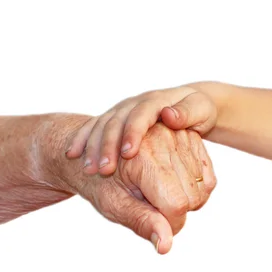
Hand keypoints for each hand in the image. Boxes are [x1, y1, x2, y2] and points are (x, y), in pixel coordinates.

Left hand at [44, 121, 216, 253]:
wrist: (97, 149)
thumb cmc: (102, 180)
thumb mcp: (114, 204)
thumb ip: (142, 223)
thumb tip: (166, 246)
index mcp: (143, 159)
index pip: (176, 205)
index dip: (167, 224)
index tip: (150, 220)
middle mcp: (166, 141)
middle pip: (192, 198)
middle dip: (176, 211)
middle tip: (150, 203)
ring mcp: (180, 137)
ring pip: (203, 189)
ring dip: (186, 200)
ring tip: (158, 191)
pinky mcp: (191, 138)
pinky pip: (208, 178)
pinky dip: (196, 189)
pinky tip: (174, 185)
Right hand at [65, 85, 217, 175]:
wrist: (189, 103)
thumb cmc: (198, 110)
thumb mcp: (200, 109)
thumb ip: (186, 114)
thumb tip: (169, 115)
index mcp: (155, 101)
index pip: (141, 115)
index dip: (133, 133)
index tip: (128, 153)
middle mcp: (135, 104)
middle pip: (115, 121)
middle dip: (107, 145)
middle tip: (103, 169)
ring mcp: (122, 110)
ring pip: (101, 124)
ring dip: (93, 146)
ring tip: (88, 169)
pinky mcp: (115, 119)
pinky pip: (95, 127)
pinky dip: (83, 139)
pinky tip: (72, 154)